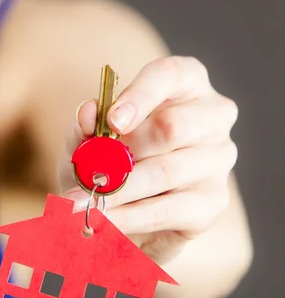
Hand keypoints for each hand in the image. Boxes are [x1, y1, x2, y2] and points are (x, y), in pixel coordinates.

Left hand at [60, 56, 238, 264]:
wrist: (121, 211)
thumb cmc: (108, 161)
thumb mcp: (87, 142)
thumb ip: (85, 126)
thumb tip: (88, 112)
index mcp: (186, 83)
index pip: (170, 75)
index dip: (140, 95)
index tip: (111, 121)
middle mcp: (212, 116)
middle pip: (172, 126)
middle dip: (123, 153)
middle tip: (87, 174)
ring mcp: (218, 159)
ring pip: (164, 172)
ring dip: (116, 192)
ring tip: (79, 205)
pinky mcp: (212, 201)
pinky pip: (166, 210)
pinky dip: (127, 218)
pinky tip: (101, 223)